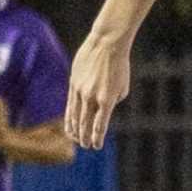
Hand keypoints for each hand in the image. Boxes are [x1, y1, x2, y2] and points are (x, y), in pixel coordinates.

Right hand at [66, 33, 133, 149]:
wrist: (107, 44)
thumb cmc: (120, 66)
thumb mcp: (122, 87)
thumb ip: (112, 102)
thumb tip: (101, 112)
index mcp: (107, 100)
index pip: (100, 126)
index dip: (97, 138)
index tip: (96, 146)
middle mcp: (91, 97)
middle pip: (85, 124)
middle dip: (85, 137)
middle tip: (86, 146)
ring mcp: (80, 91)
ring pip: (74, 116)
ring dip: (75, 130)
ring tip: (77, 139)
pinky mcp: (73, 84)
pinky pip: (69, 104)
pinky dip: (69, 117)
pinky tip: (69, 125)